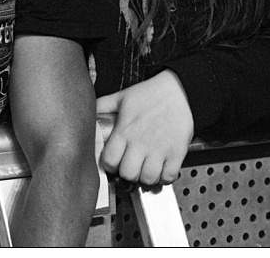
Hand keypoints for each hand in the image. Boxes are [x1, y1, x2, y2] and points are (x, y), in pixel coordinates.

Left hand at [96, 70, 193, 185]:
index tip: (114, 162)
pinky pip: (168, 177)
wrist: (180, 91)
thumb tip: (89, 113)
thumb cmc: (151, 94)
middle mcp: (140, 143)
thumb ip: (103, 107)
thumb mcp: (122, 97)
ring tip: (145, 169)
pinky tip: (161, 169)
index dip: (110, 165)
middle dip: (127, 174)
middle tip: (130, 167)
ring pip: (148, 179)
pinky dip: (164, 178)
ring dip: (145, 178)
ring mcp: (159, 150)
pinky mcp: (176, 153)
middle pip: (128, 174)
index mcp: (125, 131)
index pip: (109, 161)